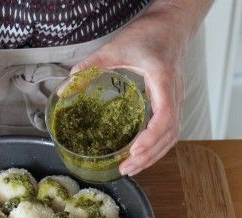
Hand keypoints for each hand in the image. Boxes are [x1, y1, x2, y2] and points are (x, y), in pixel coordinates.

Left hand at [72, 5, 191, 175]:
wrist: (171, 25)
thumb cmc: (148, 34)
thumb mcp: (115, 47)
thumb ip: (90, 66)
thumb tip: (65, 88)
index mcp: (163, 79)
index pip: (165, 115)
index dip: (151, 136)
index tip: (134, 149)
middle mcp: (175, 94)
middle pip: (170, 133)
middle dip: (150, 155)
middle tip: (127, 168)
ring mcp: (177, 100)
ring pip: (172, 136)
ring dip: (154, 155)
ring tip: (132, 168)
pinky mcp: (173, 103)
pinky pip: (170, 130)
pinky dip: (157, 146)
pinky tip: (140, 154)